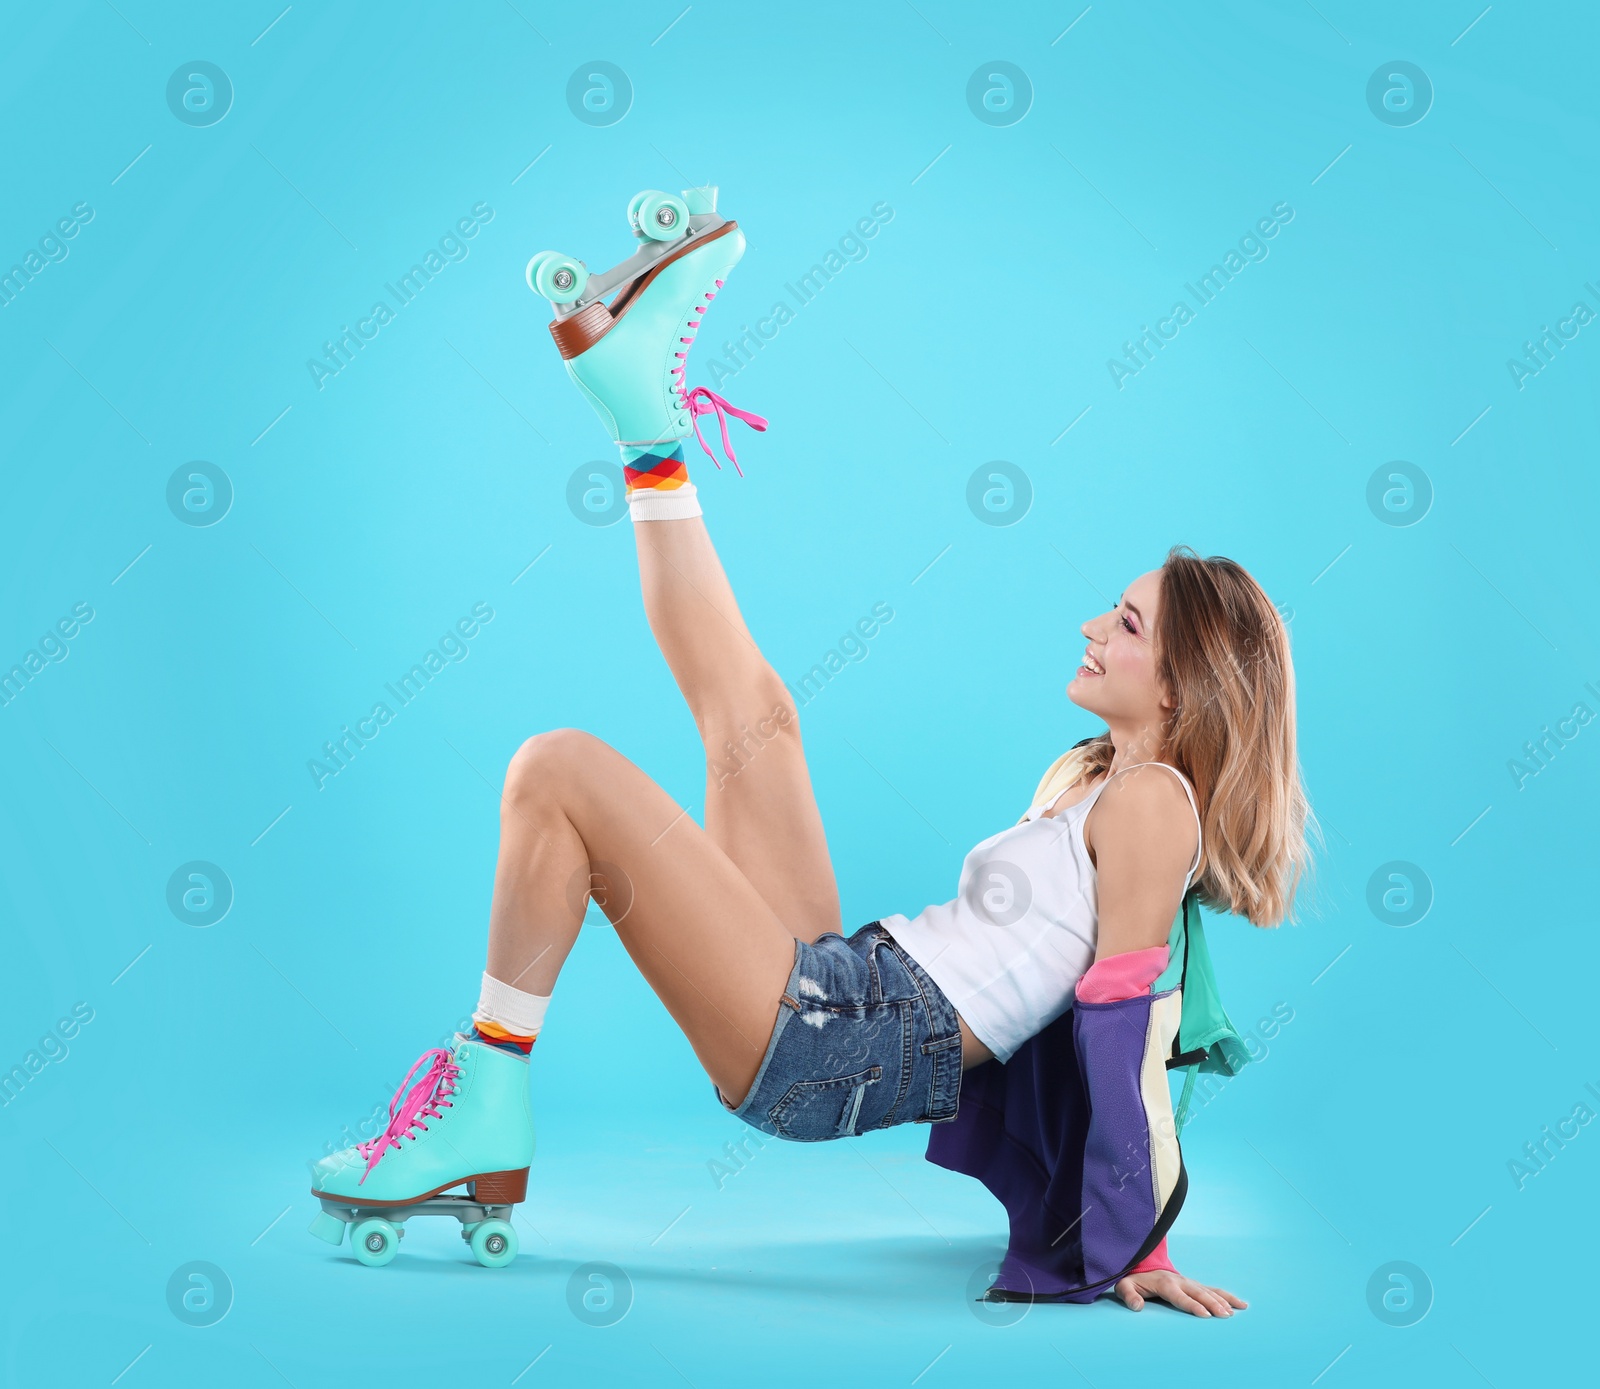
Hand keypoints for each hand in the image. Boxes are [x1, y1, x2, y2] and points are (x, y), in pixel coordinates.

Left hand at [1115, 1269, 1246, 1317]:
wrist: (1142, 1266)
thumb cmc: (1134, 1280)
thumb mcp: (1125, 1286)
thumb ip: (1129, 1295)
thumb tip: (1137, 1307)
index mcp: (1164, 1282)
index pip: (1179, 1296)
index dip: (1191, 1305)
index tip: (1204, 1315)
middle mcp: (1179, 1281)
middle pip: (1198, 1293)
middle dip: (1212, 1304)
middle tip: (1224, 1316)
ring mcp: (1188, 1282)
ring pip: (1208, 1291)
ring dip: (1222, 1301)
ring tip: (1233, 1313)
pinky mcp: (1194, 1285)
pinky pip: (1213, 1290)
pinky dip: (1227, 1296)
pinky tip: (1241, 1304)